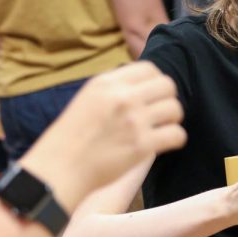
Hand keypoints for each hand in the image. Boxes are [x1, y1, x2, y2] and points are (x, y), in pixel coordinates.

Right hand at [22, 62, 185, 207]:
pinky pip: (177, 135)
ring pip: (175, 109)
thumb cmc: (72, 137)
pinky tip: (165, 143)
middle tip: (160, 113)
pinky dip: (175, 139)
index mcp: (107, 82)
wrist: (61, 168)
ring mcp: (134, 121)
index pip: (149, 68)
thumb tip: (143, 84)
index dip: (156, 81)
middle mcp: (123, 97)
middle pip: (167, 86)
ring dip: (172, 119)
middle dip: (167, 99)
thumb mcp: (88, 98)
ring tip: (162, 128)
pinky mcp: (142, 145)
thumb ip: (114, 89)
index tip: (153, 95)